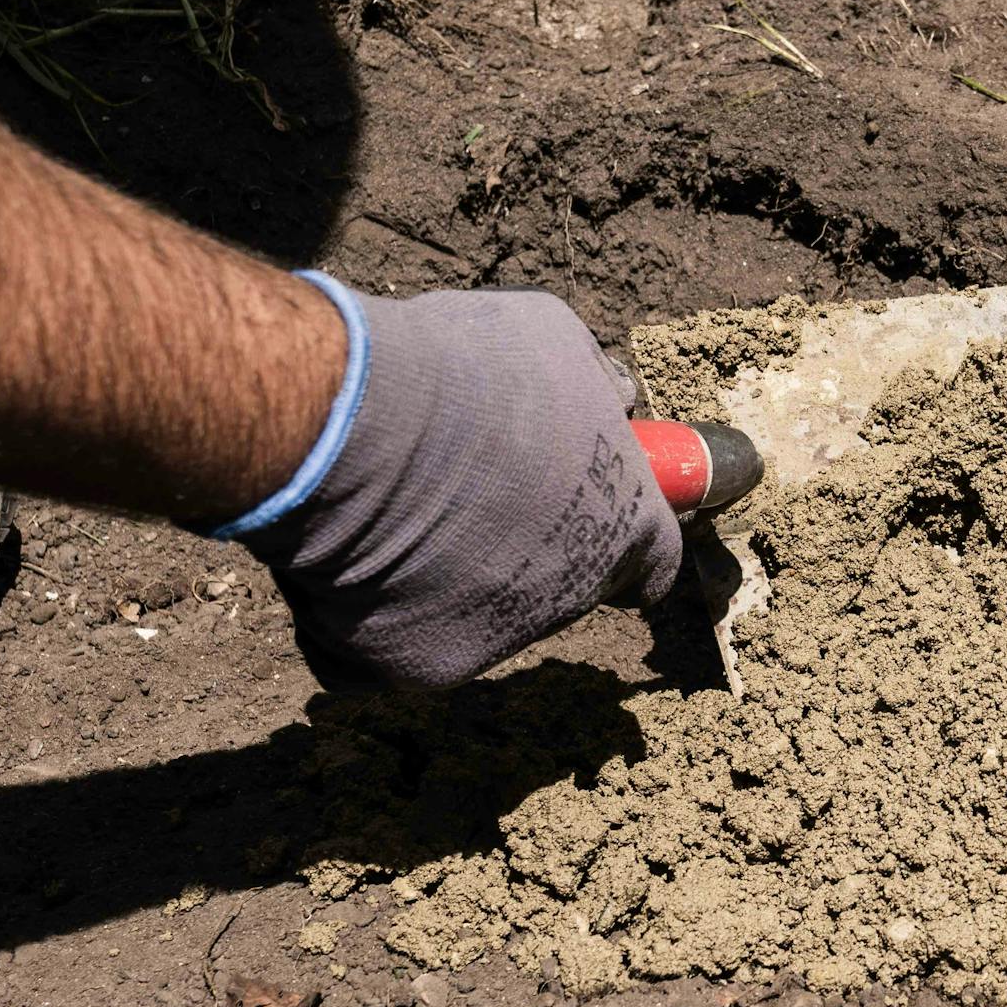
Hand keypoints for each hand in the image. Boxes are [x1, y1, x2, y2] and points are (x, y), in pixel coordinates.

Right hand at [226, 278, 682, 689]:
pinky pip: (403, 641)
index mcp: (624, 524)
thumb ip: (593, 383)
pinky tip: (352, 555)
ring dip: (451, 574)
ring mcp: (500, 639)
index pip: (654, 559)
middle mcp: (573, 596)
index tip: (594, 519)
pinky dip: (377, 609)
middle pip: (561, 586)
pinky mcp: (424, 666)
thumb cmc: (458, 370)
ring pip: (479, 614)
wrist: (352, 426)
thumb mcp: (553, 340)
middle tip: (469, 489)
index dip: (623, 538)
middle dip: (524, 547)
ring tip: (399, 503)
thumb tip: (612, 399)